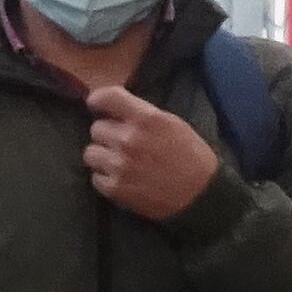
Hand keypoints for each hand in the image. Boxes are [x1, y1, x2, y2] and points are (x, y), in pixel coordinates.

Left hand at [82, 83, 221, 221]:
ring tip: (119, 162)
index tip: (96, 105)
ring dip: (102, 156)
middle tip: (121, 143)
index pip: (107, 97)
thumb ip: (142, 115)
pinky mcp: (115, 188)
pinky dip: (105, 178)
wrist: (200, 194)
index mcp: (146, 118)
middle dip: (107, 134)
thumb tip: (115, 109)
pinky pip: (95, 177)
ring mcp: (119, 165)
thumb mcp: (172, 123)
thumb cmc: (191, 156)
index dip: (98, 100)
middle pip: (96, 128)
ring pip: (90, 153)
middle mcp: (129, 139)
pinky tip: (122, 179)